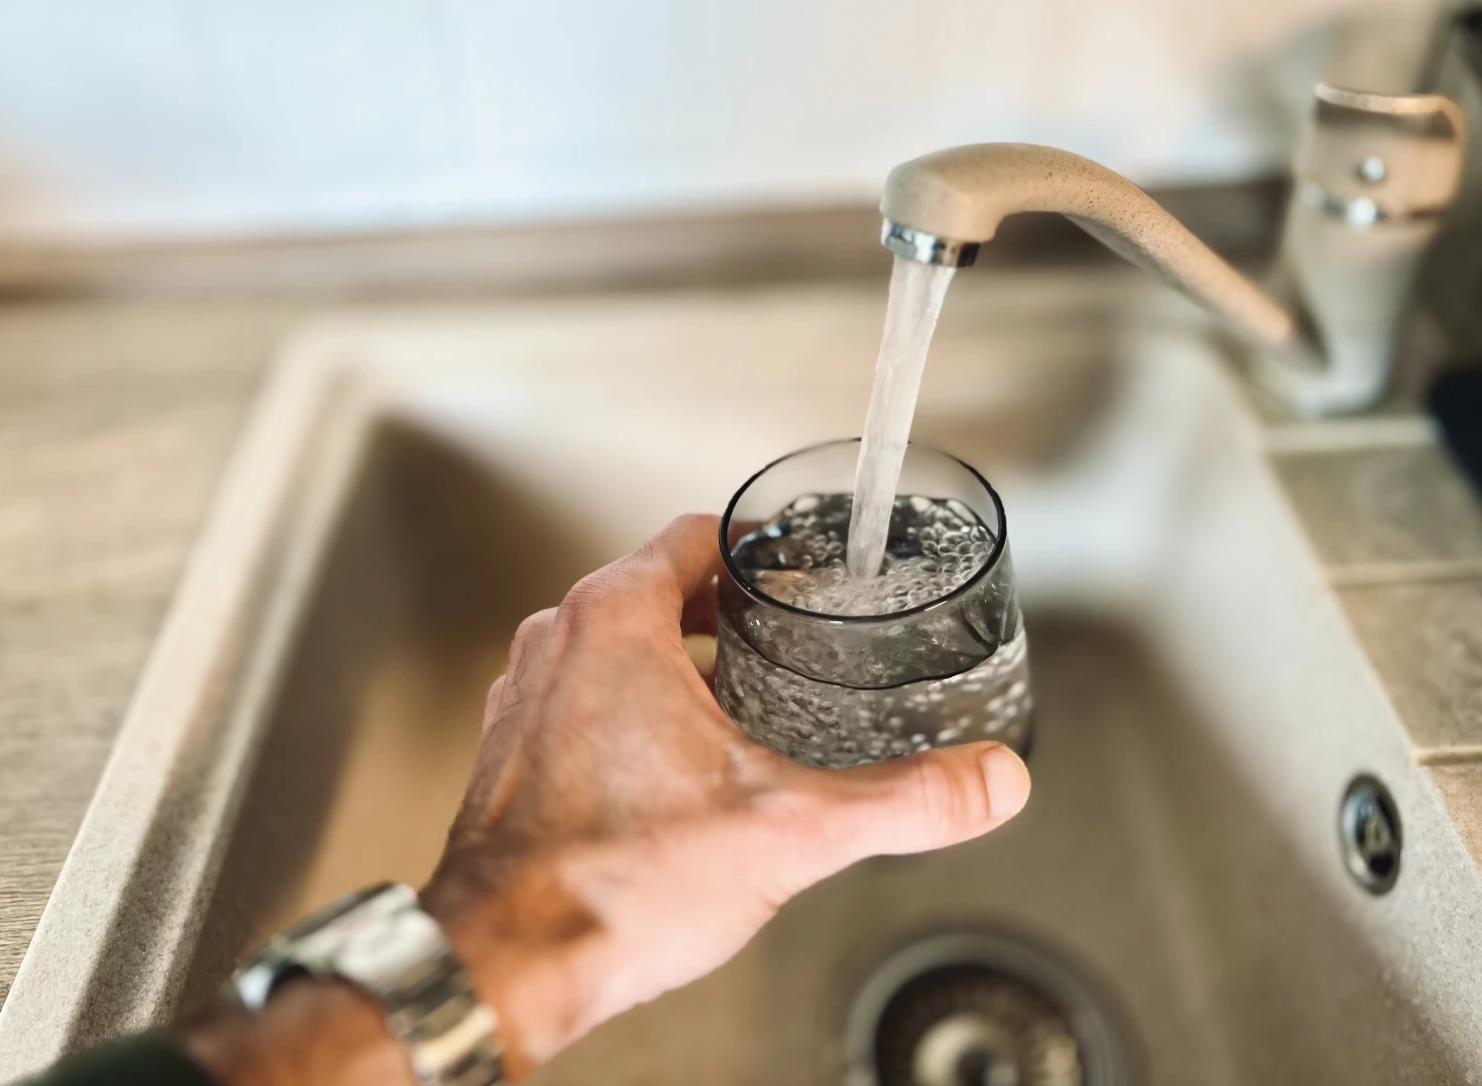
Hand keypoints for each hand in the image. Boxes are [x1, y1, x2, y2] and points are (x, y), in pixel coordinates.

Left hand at [421, 514, 1031, 1076]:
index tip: (793, 562)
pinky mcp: (512, 753)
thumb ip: (903, 800)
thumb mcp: (789, 829)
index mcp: (613, 620)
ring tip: (745, 698)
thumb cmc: (614, 883)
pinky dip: (632, 708)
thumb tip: (989, 780)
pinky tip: (679, 766)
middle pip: (656, 588)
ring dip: (679, 659)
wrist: (509, 963)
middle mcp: (555, 642)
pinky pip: (581, 699)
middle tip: (787, 633)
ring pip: (614, 646)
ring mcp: (524, 697)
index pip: (693, 535)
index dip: (755, 544)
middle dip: (727, 608)